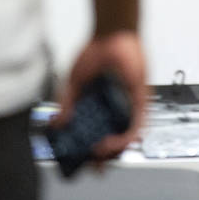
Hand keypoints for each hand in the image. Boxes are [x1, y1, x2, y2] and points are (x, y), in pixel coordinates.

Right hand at [54, 30, 145, 160]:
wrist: (113, 34)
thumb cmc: (96, 53)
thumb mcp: (74, 82)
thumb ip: (65, 103)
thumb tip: (56, 124)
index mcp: (97, 106)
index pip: (93, 134)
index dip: (87, 150)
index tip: (79, 162)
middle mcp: (113, 109)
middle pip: (111, 139)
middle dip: (102, 156)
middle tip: (92, 164)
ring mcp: (127, 105)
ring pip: (125, 136)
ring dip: (115, 149)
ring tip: (100, 152)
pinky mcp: (141, 100)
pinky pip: (139, 123)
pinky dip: (129, 135)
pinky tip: (117, 141)